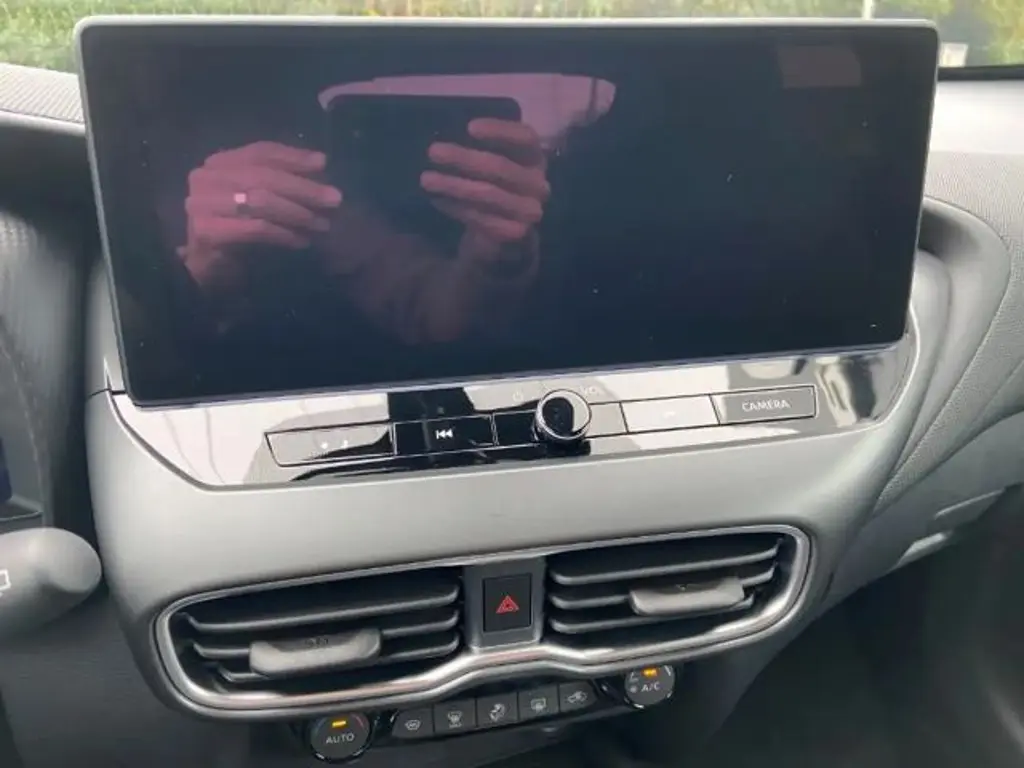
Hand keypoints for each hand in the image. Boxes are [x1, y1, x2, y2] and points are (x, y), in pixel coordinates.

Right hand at [181, 141, 341, 286]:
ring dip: (298, 213)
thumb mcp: (261, 197)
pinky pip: (256, 228)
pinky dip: (284, 234)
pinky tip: (302, 241)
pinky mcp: (207, 231)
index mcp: (219, 162)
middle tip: (335, 200)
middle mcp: (205, 177)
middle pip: (264, 176)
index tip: (324, 164)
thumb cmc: (240, 229)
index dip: (294, 157)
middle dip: (304, 188)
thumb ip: (281, 178)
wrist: (209, 268)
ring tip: (322, 224)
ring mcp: (201, 203)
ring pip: (261, 201)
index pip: (261, 151)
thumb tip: (320, 162)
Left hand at [421, 118, 548, 265]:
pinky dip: (456, 208)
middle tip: (433, 152)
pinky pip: (482, 218)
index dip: (499, 130)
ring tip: (426, 179)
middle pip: (501, 166)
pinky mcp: (516, 232)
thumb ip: (479, 146)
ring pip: (489, 193)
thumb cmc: (493, 185)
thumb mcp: (493, 160)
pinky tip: (437, 200)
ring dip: (454, 185)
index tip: (469, 127)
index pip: (525, 137)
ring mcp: (530, 210)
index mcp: (535, 157)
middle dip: (464, 158)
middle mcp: (538, 183)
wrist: (503, 230)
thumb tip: (445, 131)